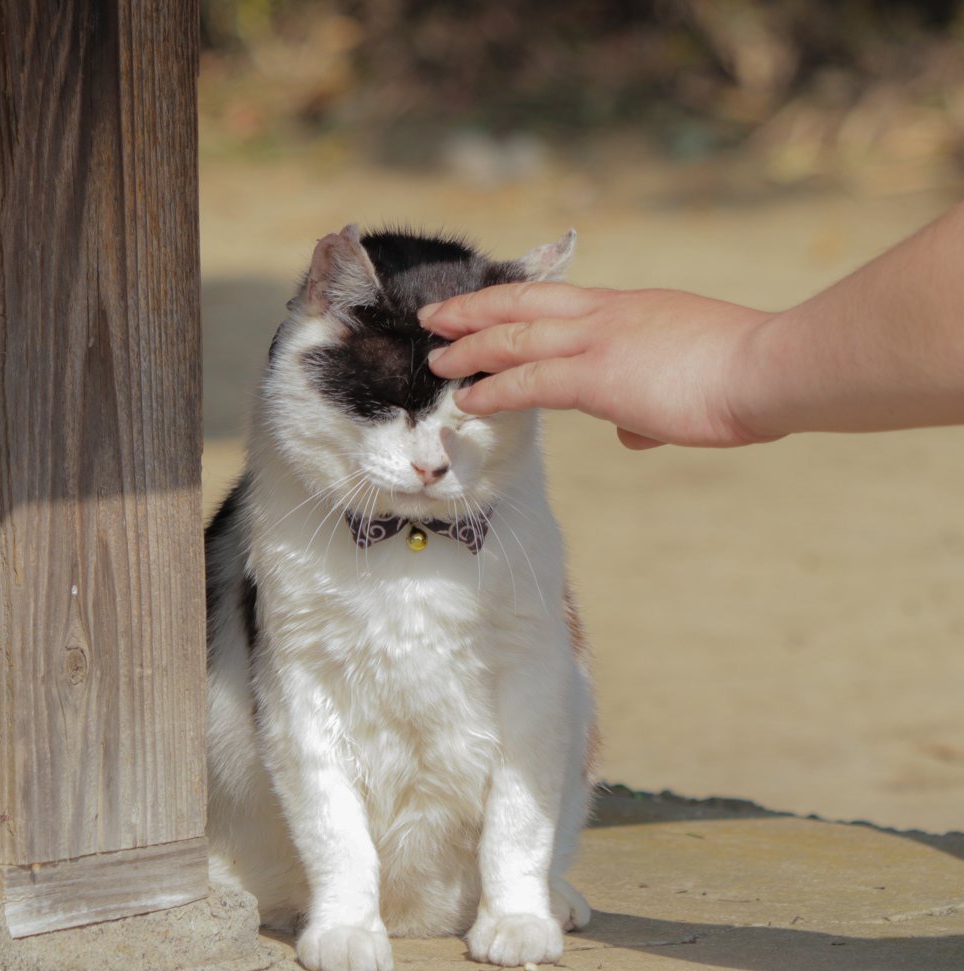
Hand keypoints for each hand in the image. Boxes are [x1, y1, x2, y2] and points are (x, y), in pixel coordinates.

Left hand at [421, 283, 780, 448]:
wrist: (771, 367)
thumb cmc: (747, 373)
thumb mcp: (695, 375)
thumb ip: (651, 407)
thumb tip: (631, 434)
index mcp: (631, 309)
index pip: (560, 300)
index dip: (517, 302)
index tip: (488, 305)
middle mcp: (607, 315)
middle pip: (524, 303)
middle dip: (476, 309)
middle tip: (438, 314)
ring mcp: (599, 341)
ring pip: (515, 338)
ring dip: (470, 347)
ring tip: (434, 356)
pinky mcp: (598, 377)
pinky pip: (529, 382)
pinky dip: (492, 391)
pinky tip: (466, 401)